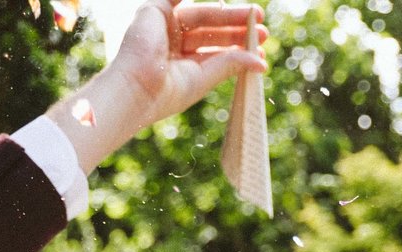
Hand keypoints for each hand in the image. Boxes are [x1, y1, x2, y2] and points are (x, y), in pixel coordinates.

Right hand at [50, 0, 268, 172]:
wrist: (136, 87)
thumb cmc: (166, 92)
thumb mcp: (204, 78)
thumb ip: (230, 64)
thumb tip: (262, 63)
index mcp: (181, 64)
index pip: (214, 51)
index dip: (238, 48)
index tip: (261, 47)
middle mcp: (172, 44)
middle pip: (211, 32)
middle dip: (237, 29)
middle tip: (265, 29)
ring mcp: (163, 26)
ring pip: (202, 15)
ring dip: (228, 14)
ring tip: (254, 14)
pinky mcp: (153, 10)